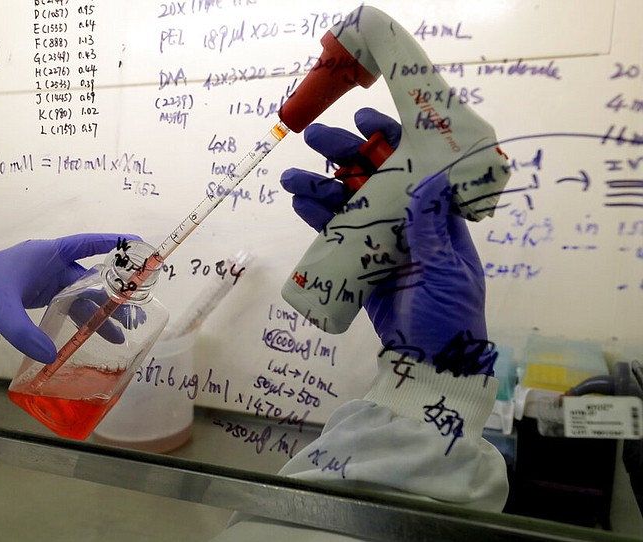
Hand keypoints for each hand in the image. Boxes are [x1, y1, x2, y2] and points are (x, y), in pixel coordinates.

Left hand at [0, 233, 139, 362]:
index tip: (139, 246)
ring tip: (119, 336)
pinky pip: (67, 306)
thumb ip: (24, 332)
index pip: (85, 244)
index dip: (112, 243)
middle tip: (133, 315)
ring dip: (98, 313)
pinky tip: (92, 336)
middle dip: (112, 295)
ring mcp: (43, 281)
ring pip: (80, 296)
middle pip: (89, 278)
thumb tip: (51, 356)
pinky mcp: (35, 297)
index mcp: (44, 254)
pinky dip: (80, 319)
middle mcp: (48, 264)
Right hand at [281, 108, 493, 375]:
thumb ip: (432, 230)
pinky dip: (318, 219)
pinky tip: (299, 203)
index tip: (367, 119)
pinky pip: (337, 236)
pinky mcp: (361, 265)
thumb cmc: (450, 317)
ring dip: (322, 187)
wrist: (430, 364)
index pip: (417, 167)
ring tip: (291, 176)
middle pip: (376, 178)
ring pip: (350, 205)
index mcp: (438, 219)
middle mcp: (409, 223)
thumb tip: (429, 178)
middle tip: (316, 137)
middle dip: (347, 155)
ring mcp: (383, 243)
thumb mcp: (447, 272)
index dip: (393, 139)